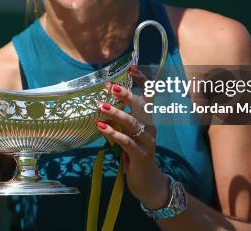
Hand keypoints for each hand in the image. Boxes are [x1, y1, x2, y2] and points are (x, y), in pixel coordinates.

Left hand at [97, 69, 170, 209]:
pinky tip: (101, 127)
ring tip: (101, 107)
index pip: (149, 97)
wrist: (147, 183)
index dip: (142, 81)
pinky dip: (113, 133)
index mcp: (148, 121)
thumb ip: (119, 122)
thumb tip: (103, 104)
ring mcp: (147, 142)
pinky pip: (126, 141)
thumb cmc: (133, 156)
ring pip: (133, 123)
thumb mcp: (126, 135)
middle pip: (142, 107)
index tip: (131, 68)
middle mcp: (150, 128)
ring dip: (117, 113)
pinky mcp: (141, 155)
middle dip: (127, 95)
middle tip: (112, 87)